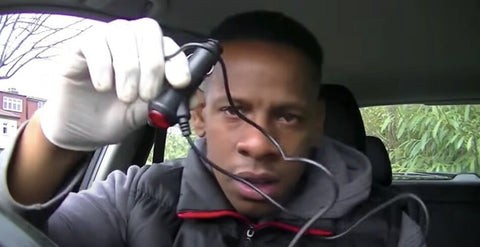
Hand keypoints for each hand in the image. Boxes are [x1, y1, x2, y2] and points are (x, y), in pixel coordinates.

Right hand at [40, 18, 190, 150]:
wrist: (79, 130)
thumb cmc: (112, 117)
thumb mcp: (143, 114)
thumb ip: (165, 103)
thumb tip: (194, 99)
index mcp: (150, 55)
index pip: (170, 47)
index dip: (177, 62)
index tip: (180, 82)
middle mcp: (131, 42)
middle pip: (149, 33)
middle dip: (152, 65)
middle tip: (146, 95)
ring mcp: (106, 40)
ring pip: (124, 36)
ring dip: (128, 69)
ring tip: (125, 96)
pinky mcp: (81, 46)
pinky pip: (96, 43)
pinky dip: (103, 66)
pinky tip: (103, 87)